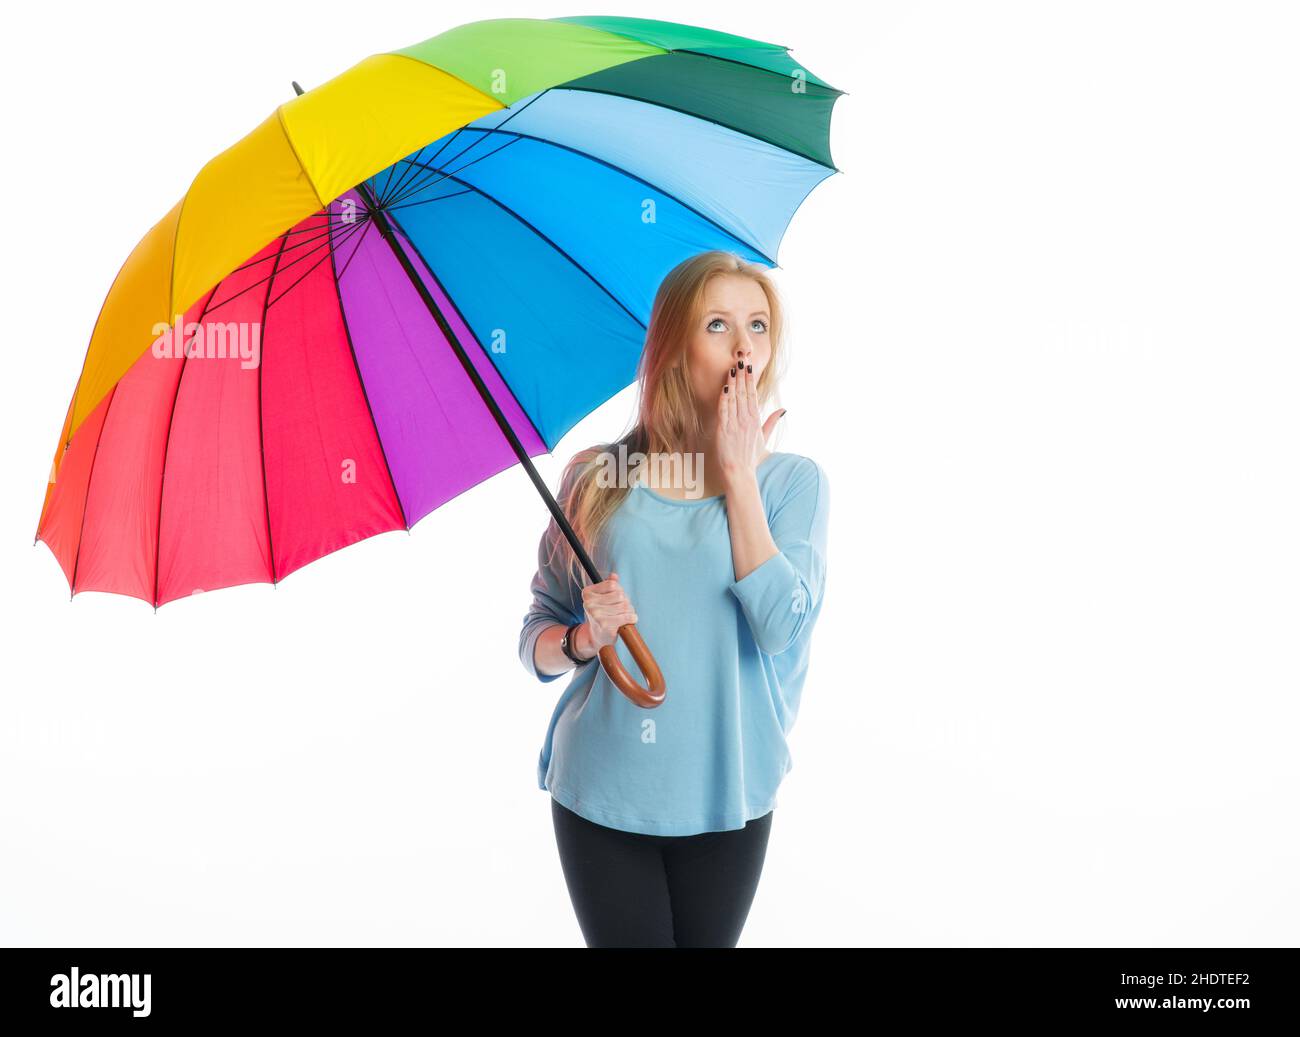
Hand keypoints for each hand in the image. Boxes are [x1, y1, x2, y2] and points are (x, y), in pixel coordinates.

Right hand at [580, 571, 637, 653]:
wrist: (597, 637)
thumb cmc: (602, 615)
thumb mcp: (602, 598)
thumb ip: (608, 585)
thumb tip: (614, 576)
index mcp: (587, 593)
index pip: (613, 585)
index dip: (619, 591)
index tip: (617, 599)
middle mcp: (589, 603)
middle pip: (620, 595)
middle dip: (625, 601)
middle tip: (622, 609)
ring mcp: (596, 614)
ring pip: (624, 605)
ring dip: (629, 611)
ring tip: (624, 616)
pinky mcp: (604, 624)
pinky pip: (626, 616)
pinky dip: (632, 618)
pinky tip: (630, 620)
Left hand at [716, 361, 783, 484]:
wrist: (740, 473)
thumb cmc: (750, 457)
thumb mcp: (764, 438)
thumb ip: (772, 422)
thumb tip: (783, 410)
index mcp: (756, 420)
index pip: (753, 395)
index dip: (750, 379)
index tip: (749, 366)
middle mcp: (747, 420)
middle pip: (744, 393)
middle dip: (742, 375)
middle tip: (741, 359)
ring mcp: (735, 425)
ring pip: (734, 399)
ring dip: (733, 382)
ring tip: (733, 368)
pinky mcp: (724, 431)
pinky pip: (724, 411)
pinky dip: (724, 399)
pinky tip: (725, 387)